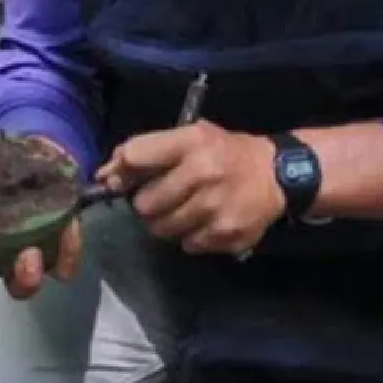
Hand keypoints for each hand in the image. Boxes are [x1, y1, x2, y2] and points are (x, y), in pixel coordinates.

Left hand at [96, 121, 284, 255]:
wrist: (277, 176)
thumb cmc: (225, 153)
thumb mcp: (191, 138)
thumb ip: (149, 151)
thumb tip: (106, 175)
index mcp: (192, 142)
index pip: (136, 155)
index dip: (121, 171)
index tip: (119, 180)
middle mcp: (203, 173)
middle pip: (144, 204)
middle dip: (148, 204)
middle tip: (163, 197)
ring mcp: (215, 207)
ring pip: (162, 229)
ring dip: (167, 222)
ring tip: (185, 209)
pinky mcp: (225, 233)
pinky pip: (187, 244)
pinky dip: (191, 236)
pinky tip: (206, 220)